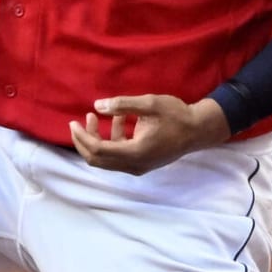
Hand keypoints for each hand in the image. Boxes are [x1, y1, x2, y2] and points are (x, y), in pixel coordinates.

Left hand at [68, 95, 231, 174]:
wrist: (199, 130)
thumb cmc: (176, 115)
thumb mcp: (149, 104)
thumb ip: (122, 104)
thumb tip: (97, 105)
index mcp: (135, 152)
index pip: (97, 151)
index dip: (82, 138)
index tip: (73, 122)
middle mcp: (134, 165)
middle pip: (97, 160)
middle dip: (84, 140)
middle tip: (78, 121)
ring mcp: (138, 167)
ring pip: (106, 159)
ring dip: (98, 138)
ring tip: (97, 114)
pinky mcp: (141, 163)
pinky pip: (117, 156)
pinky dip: (112, 139)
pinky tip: (118, 118)